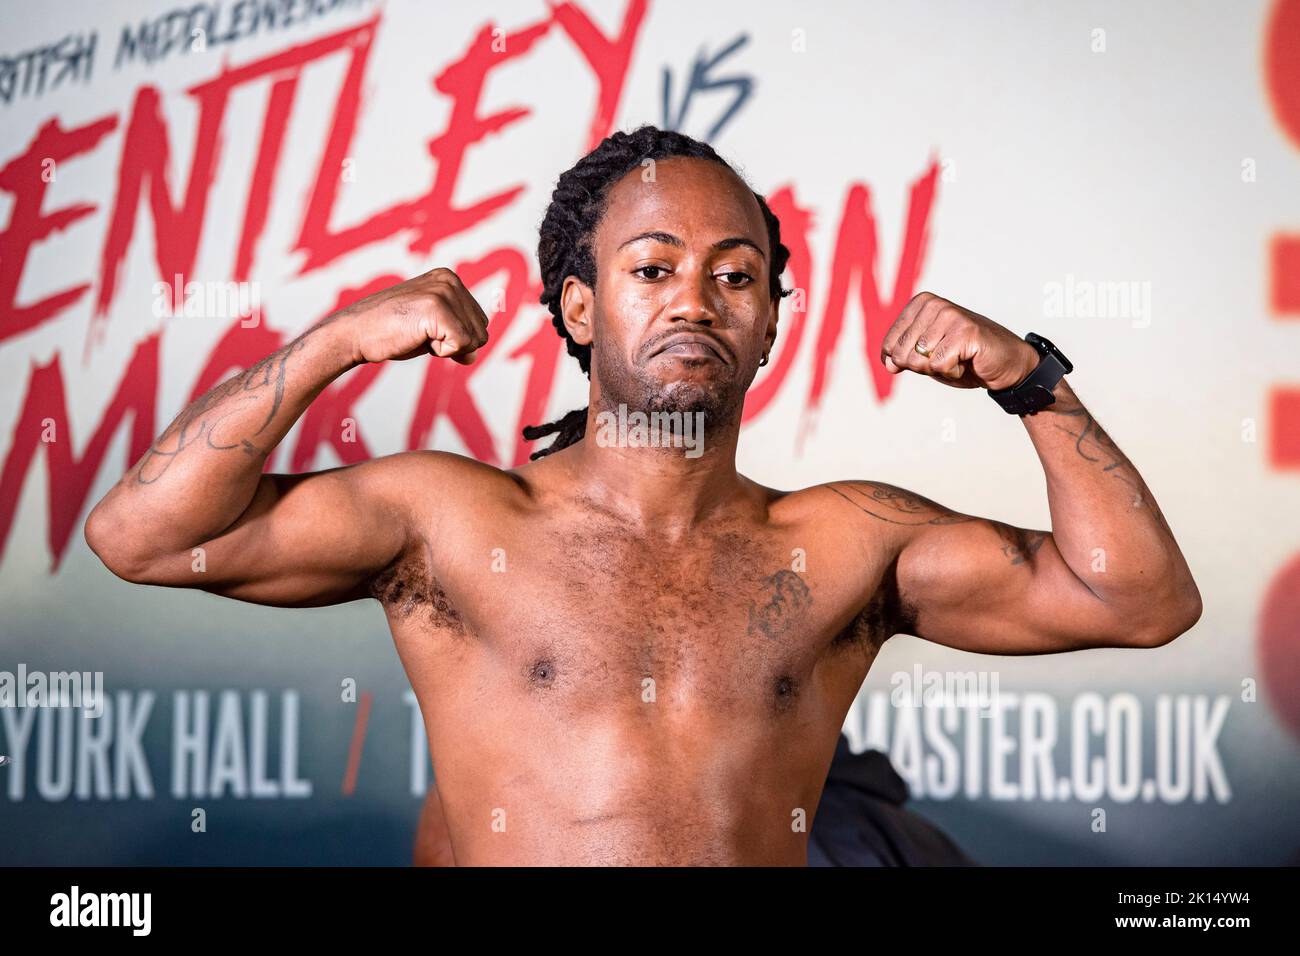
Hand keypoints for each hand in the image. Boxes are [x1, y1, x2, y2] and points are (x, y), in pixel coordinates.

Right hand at [340, 268, 489, 364]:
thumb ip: (457, 337)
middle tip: (419, 333)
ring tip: (417, 334)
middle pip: (481, 332)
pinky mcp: (437, 308)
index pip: (479, 323)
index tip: (424, 329)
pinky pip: (462, 345)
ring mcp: (443, 292)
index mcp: (449, 279)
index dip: (455, 339)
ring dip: (446, 348)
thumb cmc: (389, 332)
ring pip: (474, 340)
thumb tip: (473, 357)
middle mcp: (449, 280)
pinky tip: (418, 338)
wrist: (355, 333)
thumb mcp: (431, 331)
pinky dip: (442, 352)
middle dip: (454, 344)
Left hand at [880, 292, 1039, 390]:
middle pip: (902, 354)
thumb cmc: (964, 359)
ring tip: (959, 357)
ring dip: (938, 369)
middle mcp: (933, 304)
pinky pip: (938, 365)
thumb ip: (903, 356)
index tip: (933, 353)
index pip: (889, 345)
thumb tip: (889, 363)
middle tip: (948, 356)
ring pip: (919, 360)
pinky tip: (968, 361)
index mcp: (920, 304)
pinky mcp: (964, 331)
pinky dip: (952, 372)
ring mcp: (950, 315)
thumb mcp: (925, 357)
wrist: (1005, 364)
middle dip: (923, 366)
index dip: (907, 362)